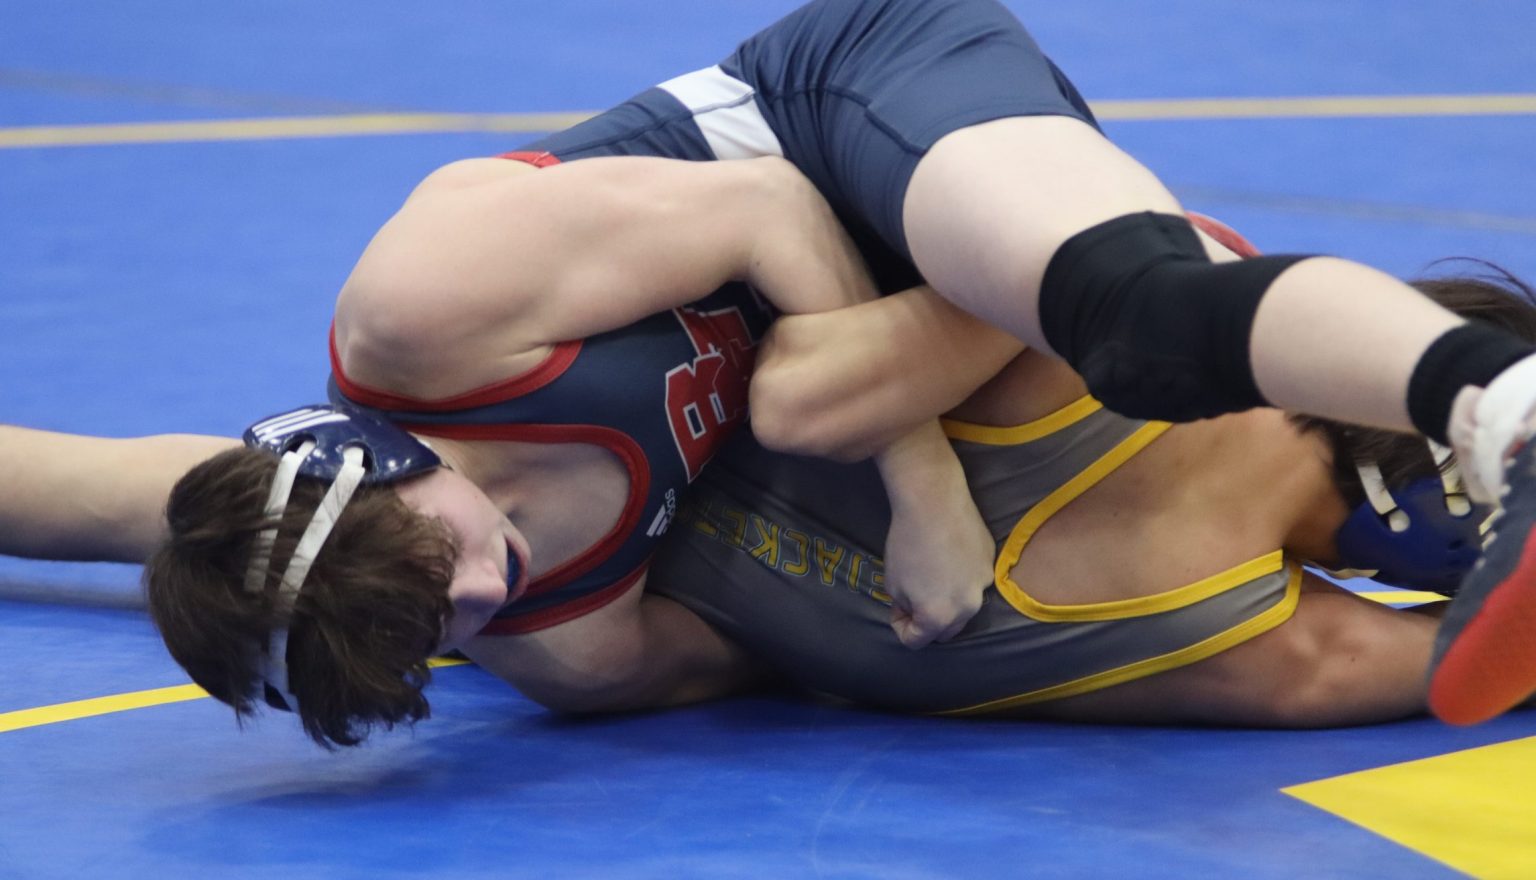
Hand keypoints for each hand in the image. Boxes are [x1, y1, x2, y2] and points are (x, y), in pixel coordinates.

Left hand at [882, 493, 994, 648]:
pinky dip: (960, 576)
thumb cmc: (907, 544)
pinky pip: (973, 580)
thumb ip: (906, 607)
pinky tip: (948, 553)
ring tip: (932, 572)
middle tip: (913, 596)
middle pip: (946, 631)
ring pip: (964, 606)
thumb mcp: (893, 583)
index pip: (916, 641)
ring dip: (947, 600)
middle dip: (928, 620)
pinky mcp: (992, 563)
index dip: (901, 626)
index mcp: (940, 617)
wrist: (934, 502)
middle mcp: (968, 607)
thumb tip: (913, 610)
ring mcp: (984, 584)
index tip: (896, 607)